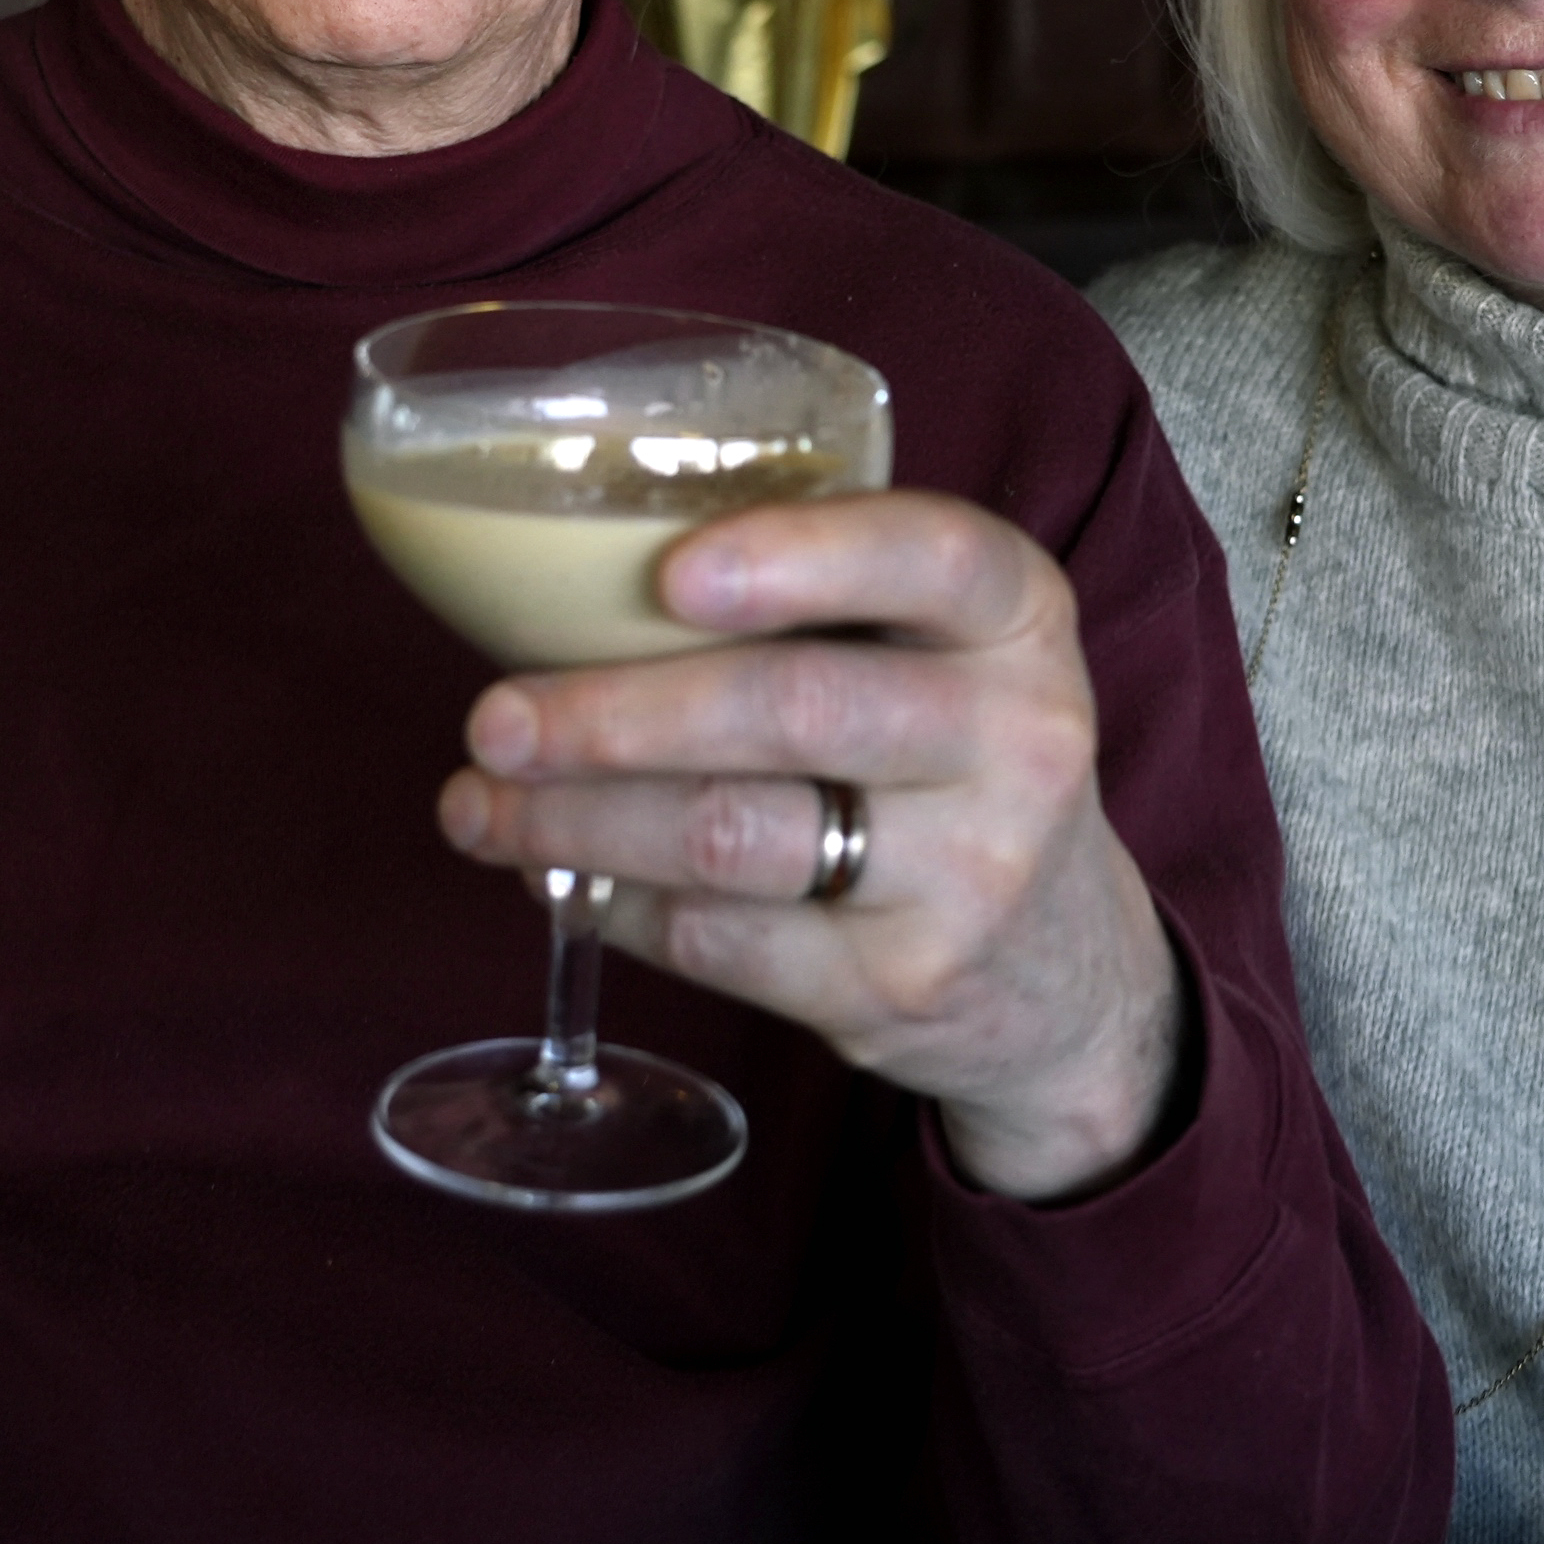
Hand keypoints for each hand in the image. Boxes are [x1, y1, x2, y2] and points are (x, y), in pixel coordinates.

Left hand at [433, 491, 1184, 1201]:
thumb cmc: (947, 763)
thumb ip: (821, 603)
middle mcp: (1017, 740)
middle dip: (614, 713)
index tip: (669, 572)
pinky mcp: (899, 989)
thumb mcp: (945, 655)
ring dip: (576, 823)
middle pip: (793, 709)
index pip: (932, 556)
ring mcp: (967, 877)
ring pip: (730, 838)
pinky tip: (558, 877)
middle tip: (495, 718)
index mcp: (1019, 619)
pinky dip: (612, 905)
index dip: (799, 554)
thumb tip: (560, 589)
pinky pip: (717, 941)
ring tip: (479, 805)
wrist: (1064, 970)